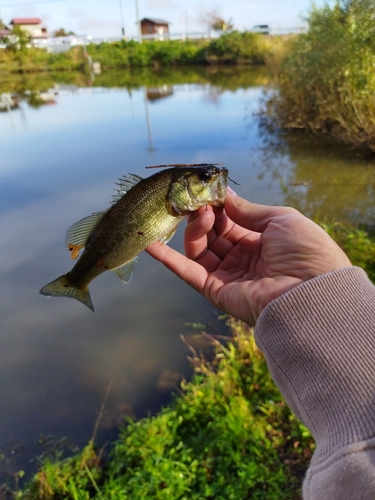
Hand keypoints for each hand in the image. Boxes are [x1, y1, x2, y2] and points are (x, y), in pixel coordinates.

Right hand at [146, 195, 351, 324]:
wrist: (313, 292)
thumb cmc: (305, 251)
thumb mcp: (281, 219)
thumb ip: (247, 210)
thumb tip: (225, 197)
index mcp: (260, 241)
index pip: (229, 220)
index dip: (217, 205)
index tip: (206, 190)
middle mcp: (242, 257)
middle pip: (211, 233)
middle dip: (203, 214)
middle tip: (198, 201)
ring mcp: (227, 275)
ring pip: (198, 249)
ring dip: (192, 229)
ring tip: (196, 214)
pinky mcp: (215, 291)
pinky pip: (187, 272)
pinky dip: (167, 258)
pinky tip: (150, 242)